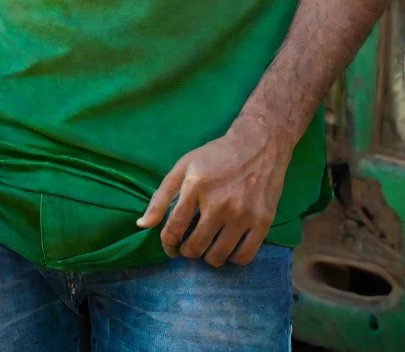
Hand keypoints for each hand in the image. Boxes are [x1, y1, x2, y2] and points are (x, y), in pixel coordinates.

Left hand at [137, 120, 289, 267]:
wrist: (259, 145)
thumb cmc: (216, 156)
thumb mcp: (184, 166)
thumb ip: (161, 197)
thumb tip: (142, 226)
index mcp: (195, 187)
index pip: (173, 230)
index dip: (168, 244)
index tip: (171, 244)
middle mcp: (218, 203)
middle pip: (194, 248)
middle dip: (187, 251)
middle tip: (191, 243)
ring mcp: (242, 214)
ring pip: (217, 257)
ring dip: (209, 256)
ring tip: (209, 244)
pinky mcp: (262, 222)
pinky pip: (243, 258)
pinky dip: (232, 258)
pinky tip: (229, 246)